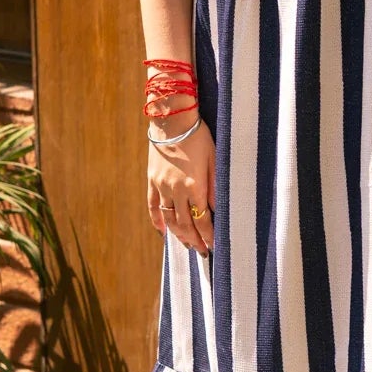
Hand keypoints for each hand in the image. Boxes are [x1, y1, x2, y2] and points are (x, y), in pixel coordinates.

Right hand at [147, 117, 215, 255]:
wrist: (172, 120)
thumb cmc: (199, 136)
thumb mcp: (214, 159)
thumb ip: (216, 187)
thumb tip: (219, 210)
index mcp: (194, 186)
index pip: (203, 220)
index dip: (208, 235)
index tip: (214, 246)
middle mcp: (176, 190)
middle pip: (185, 224)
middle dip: (195, 240)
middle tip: (202, 252)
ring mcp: (162, 186)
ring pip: (169, 219)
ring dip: (178, 235)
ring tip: (187, 245)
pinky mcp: (152, 180)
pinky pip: (153, 205)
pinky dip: (157, 220)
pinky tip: (163, 232)